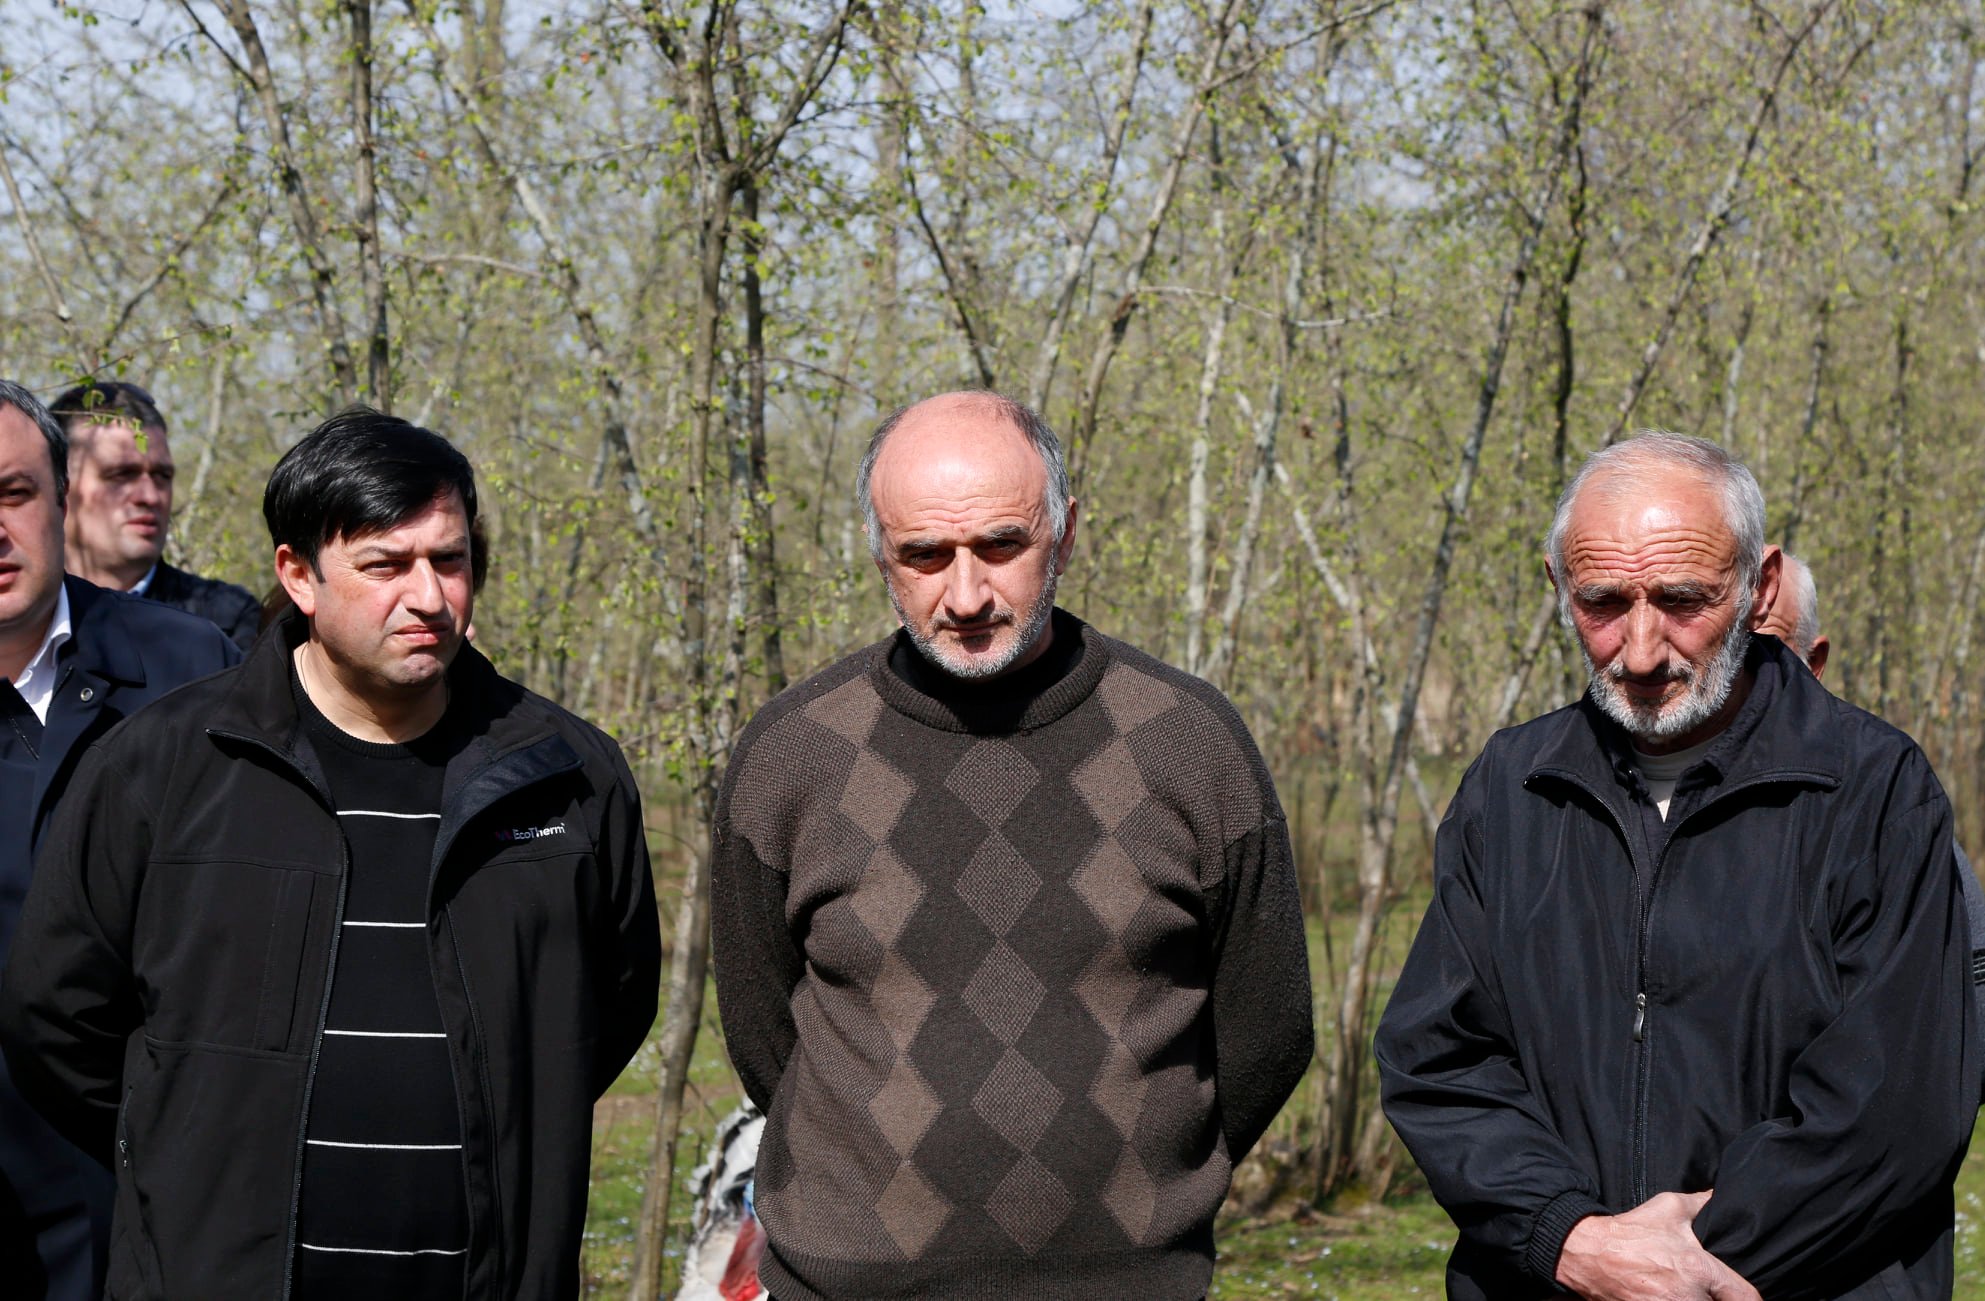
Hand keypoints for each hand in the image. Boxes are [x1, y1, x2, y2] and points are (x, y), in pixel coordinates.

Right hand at [1554, 1190, 1760, 1300]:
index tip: (1741, 1296)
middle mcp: (1688, 1296)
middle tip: (1706, 1289)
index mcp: (1699, 1269)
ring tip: (1682, 1292)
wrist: (1589, 1253)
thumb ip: (1700, 1203)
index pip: (1745, 1298)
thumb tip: (1719, 1196)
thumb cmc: (1631, 1231)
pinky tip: (1664, 1296)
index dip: (1748, 1299)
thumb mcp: (1668, 1208)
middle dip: (1715, 1299)